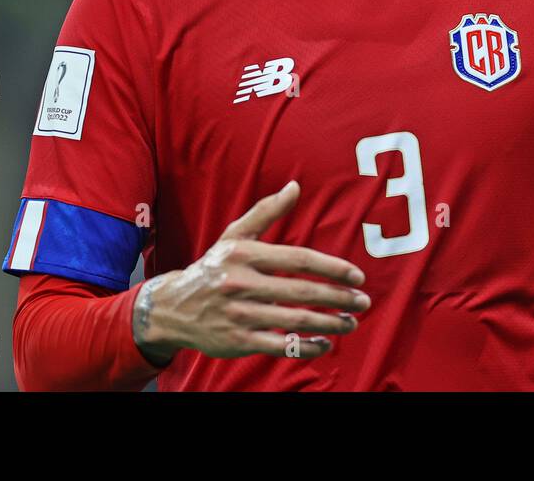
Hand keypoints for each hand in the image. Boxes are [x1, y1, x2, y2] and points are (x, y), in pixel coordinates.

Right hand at [132, 181, 369, 363]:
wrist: (171, 307)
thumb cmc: (213, 267)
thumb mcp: (234, 235)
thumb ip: (267, 212)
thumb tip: (295, 187)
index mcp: (244, 254)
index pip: (298, 259)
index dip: (332, 268)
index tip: (357, 276)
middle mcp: (241, 283)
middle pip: (301, 292)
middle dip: (339, 298)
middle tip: (363, 302)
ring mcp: (239, 314)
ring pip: (294, 321)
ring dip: (330, 323)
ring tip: (351, 323)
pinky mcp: (237, 341)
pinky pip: (279, 346)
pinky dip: (306, 347)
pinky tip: (325, 344)